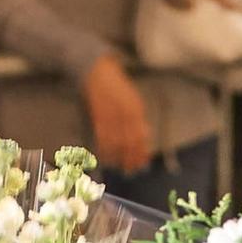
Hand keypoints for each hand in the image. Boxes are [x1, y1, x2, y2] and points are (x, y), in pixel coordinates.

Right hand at [79, 54, 151, 175]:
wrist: (97, 72)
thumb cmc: (116, 85)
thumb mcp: (132, 99)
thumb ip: (137, 117)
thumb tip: (144, 137)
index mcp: (136, 109)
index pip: (141, 137)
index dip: (141, 152)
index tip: (142, 164)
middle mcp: (126, 114)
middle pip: (130, 143)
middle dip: (131, 158)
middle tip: (130, 170)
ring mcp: (112, 116)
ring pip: (117, 143)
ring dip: (118, 157)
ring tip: (120, 167)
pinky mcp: (98, 117)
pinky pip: (103, 138)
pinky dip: (105, 150)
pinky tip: (107, 157)